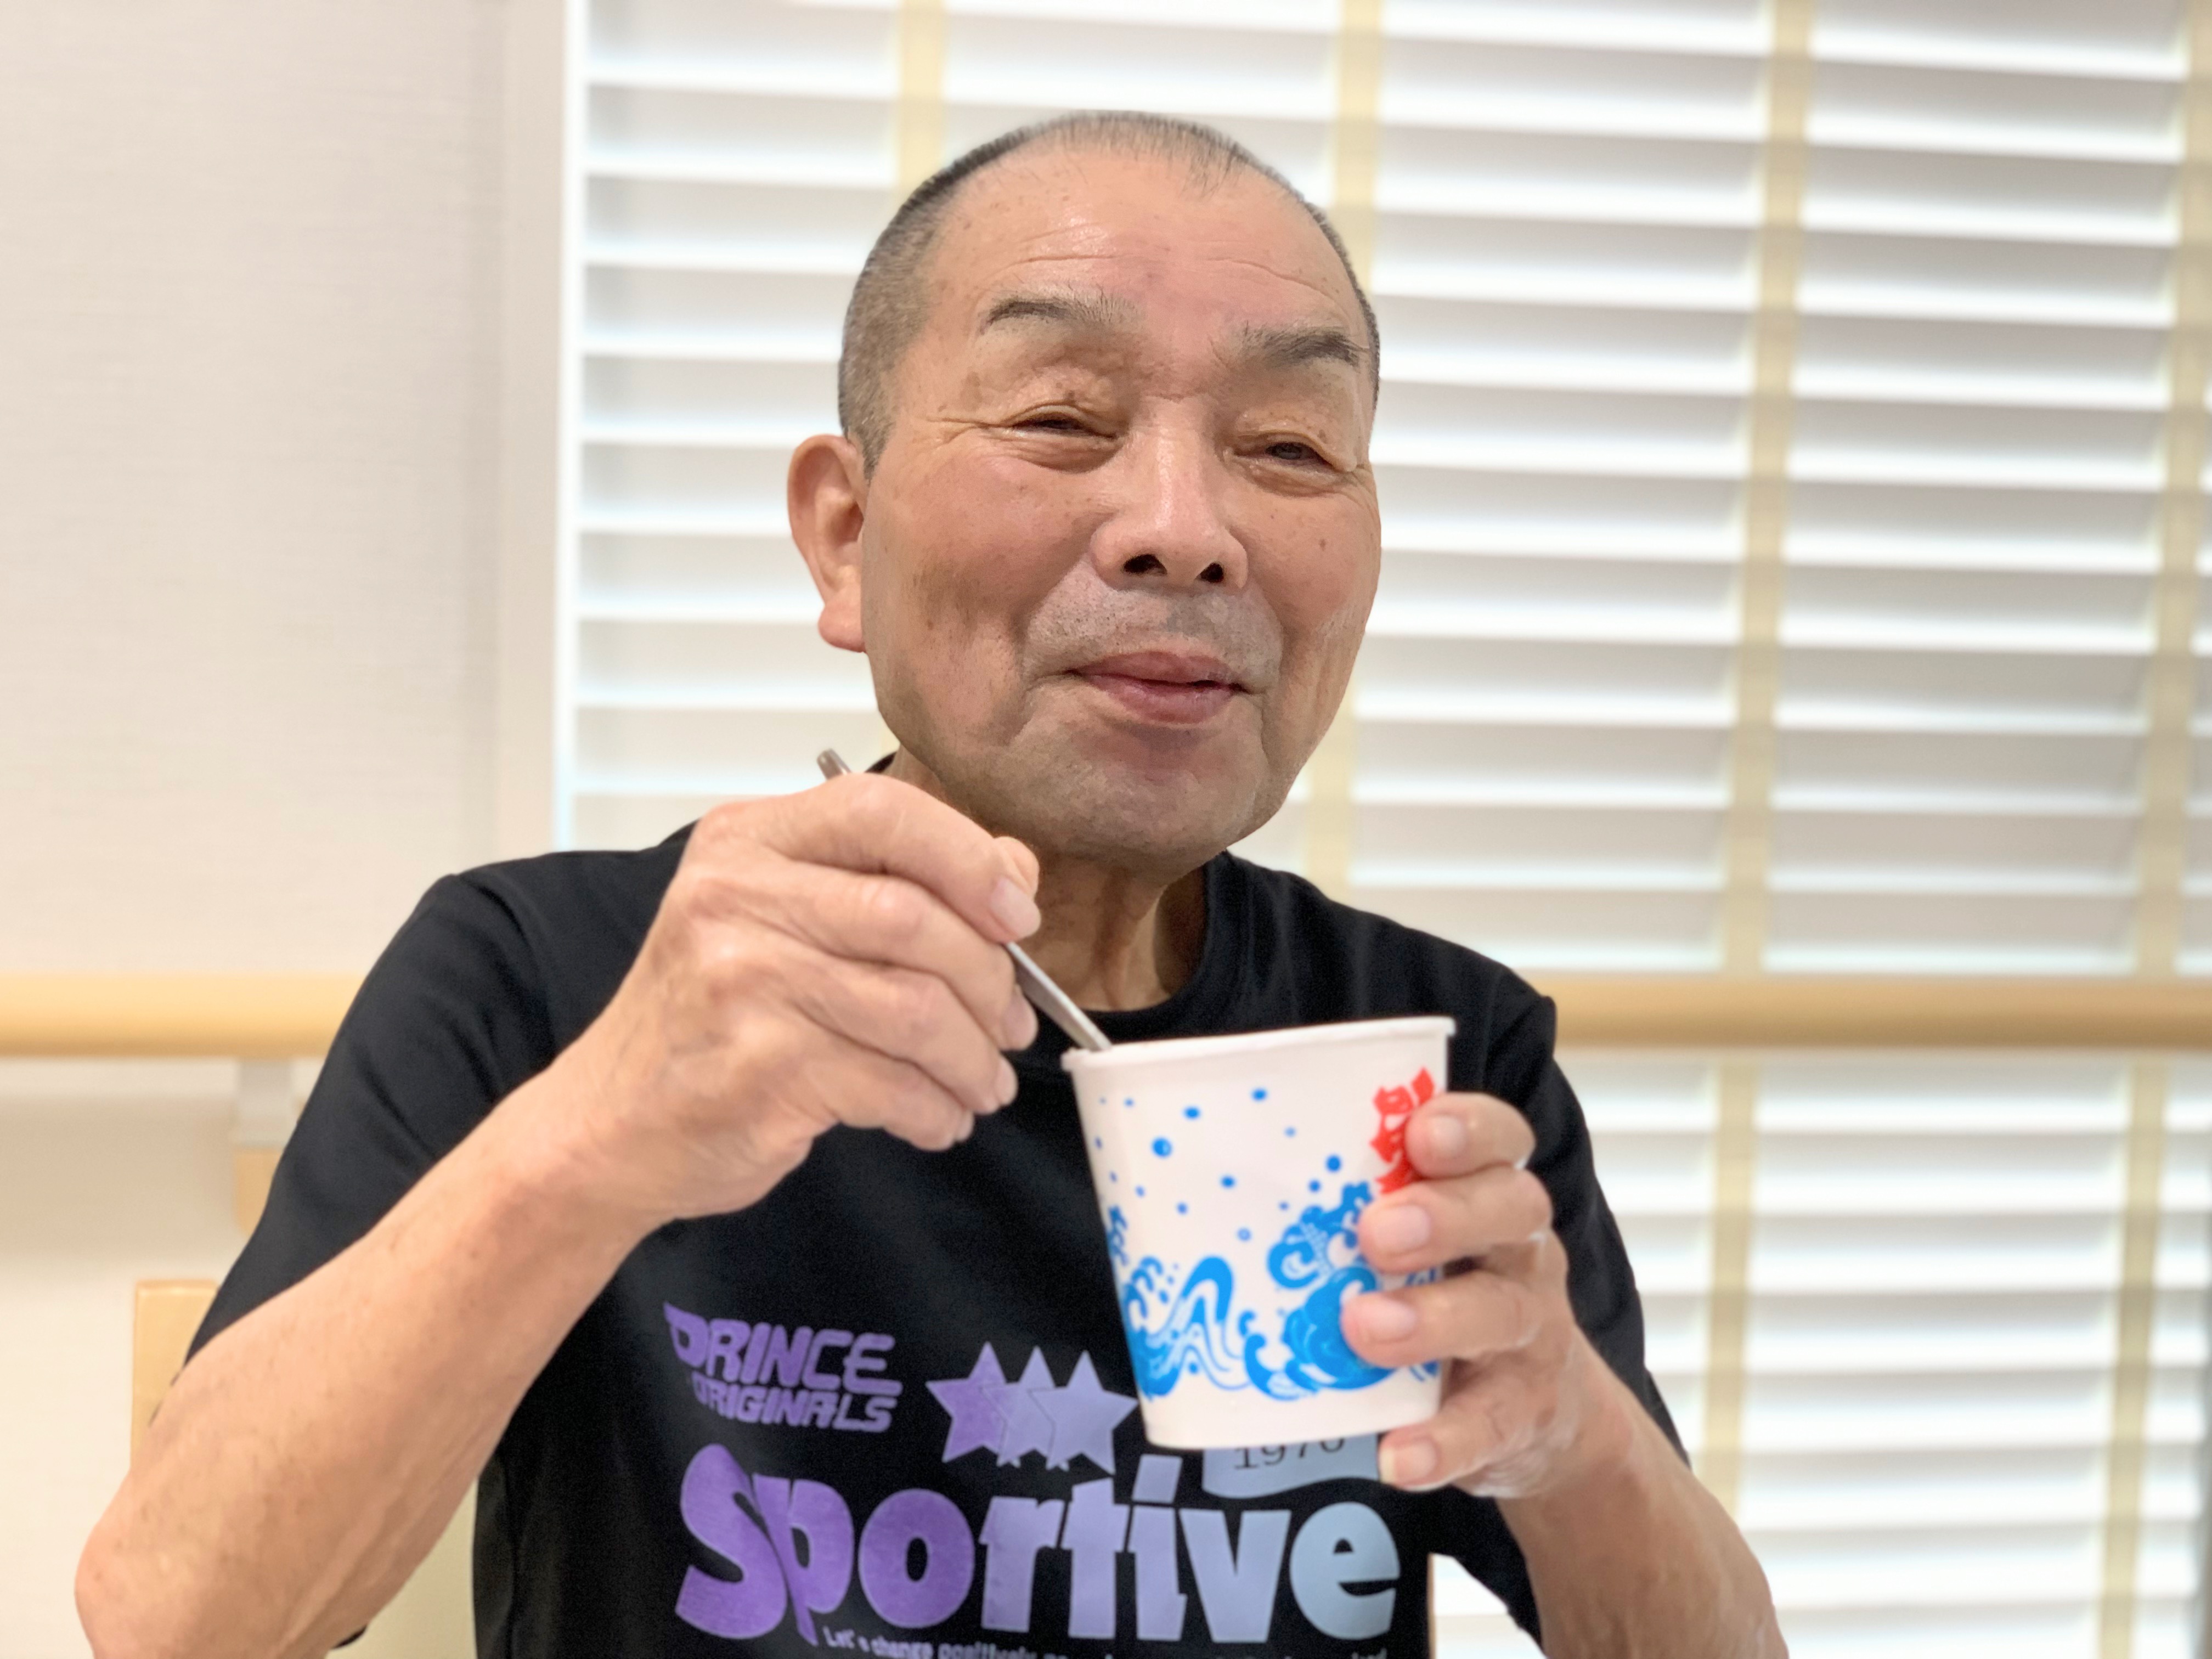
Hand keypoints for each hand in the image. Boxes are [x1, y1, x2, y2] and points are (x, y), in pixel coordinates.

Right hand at [540, 773, 1041, 1224]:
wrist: (610, 1123)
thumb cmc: (712, 1017)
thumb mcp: (784, 919)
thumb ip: (892, 881)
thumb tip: (1015, 872)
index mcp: (746, 839)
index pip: (881, 809)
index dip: (970, 858)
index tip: (1018, 916)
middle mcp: (735, 896)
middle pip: (914, 918)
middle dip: (991, 981)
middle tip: (1013, 1023)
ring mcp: (741, 981)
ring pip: (916, 1009)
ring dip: (973, 1057)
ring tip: (984, 1082)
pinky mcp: (758, 1067)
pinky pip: (892, 1084)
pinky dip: (935, 1109)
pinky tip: (939, 1118)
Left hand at [1343, 1092, 1636, 1496]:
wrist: (1544, 1412)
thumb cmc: (1446, 1294)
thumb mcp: (1421, 1243)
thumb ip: (1349, 1208)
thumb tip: (1203, 1193)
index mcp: (1490, 1193)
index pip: (1501, 1139)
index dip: (1470, 1129)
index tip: (1420, 1134)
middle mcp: (1522, 1252)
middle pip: (1508, 1212)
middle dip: (1444, 1215)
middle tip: (1375, 1233)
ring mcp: (1531, 1334)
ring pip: (1500, 1313)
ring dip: (1433, 1321)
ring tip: (1366, 1330)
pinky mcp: (1523, 1413)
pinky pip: (1490, 1424)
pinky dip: (1444, 1442)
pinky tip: (1398, 1457)